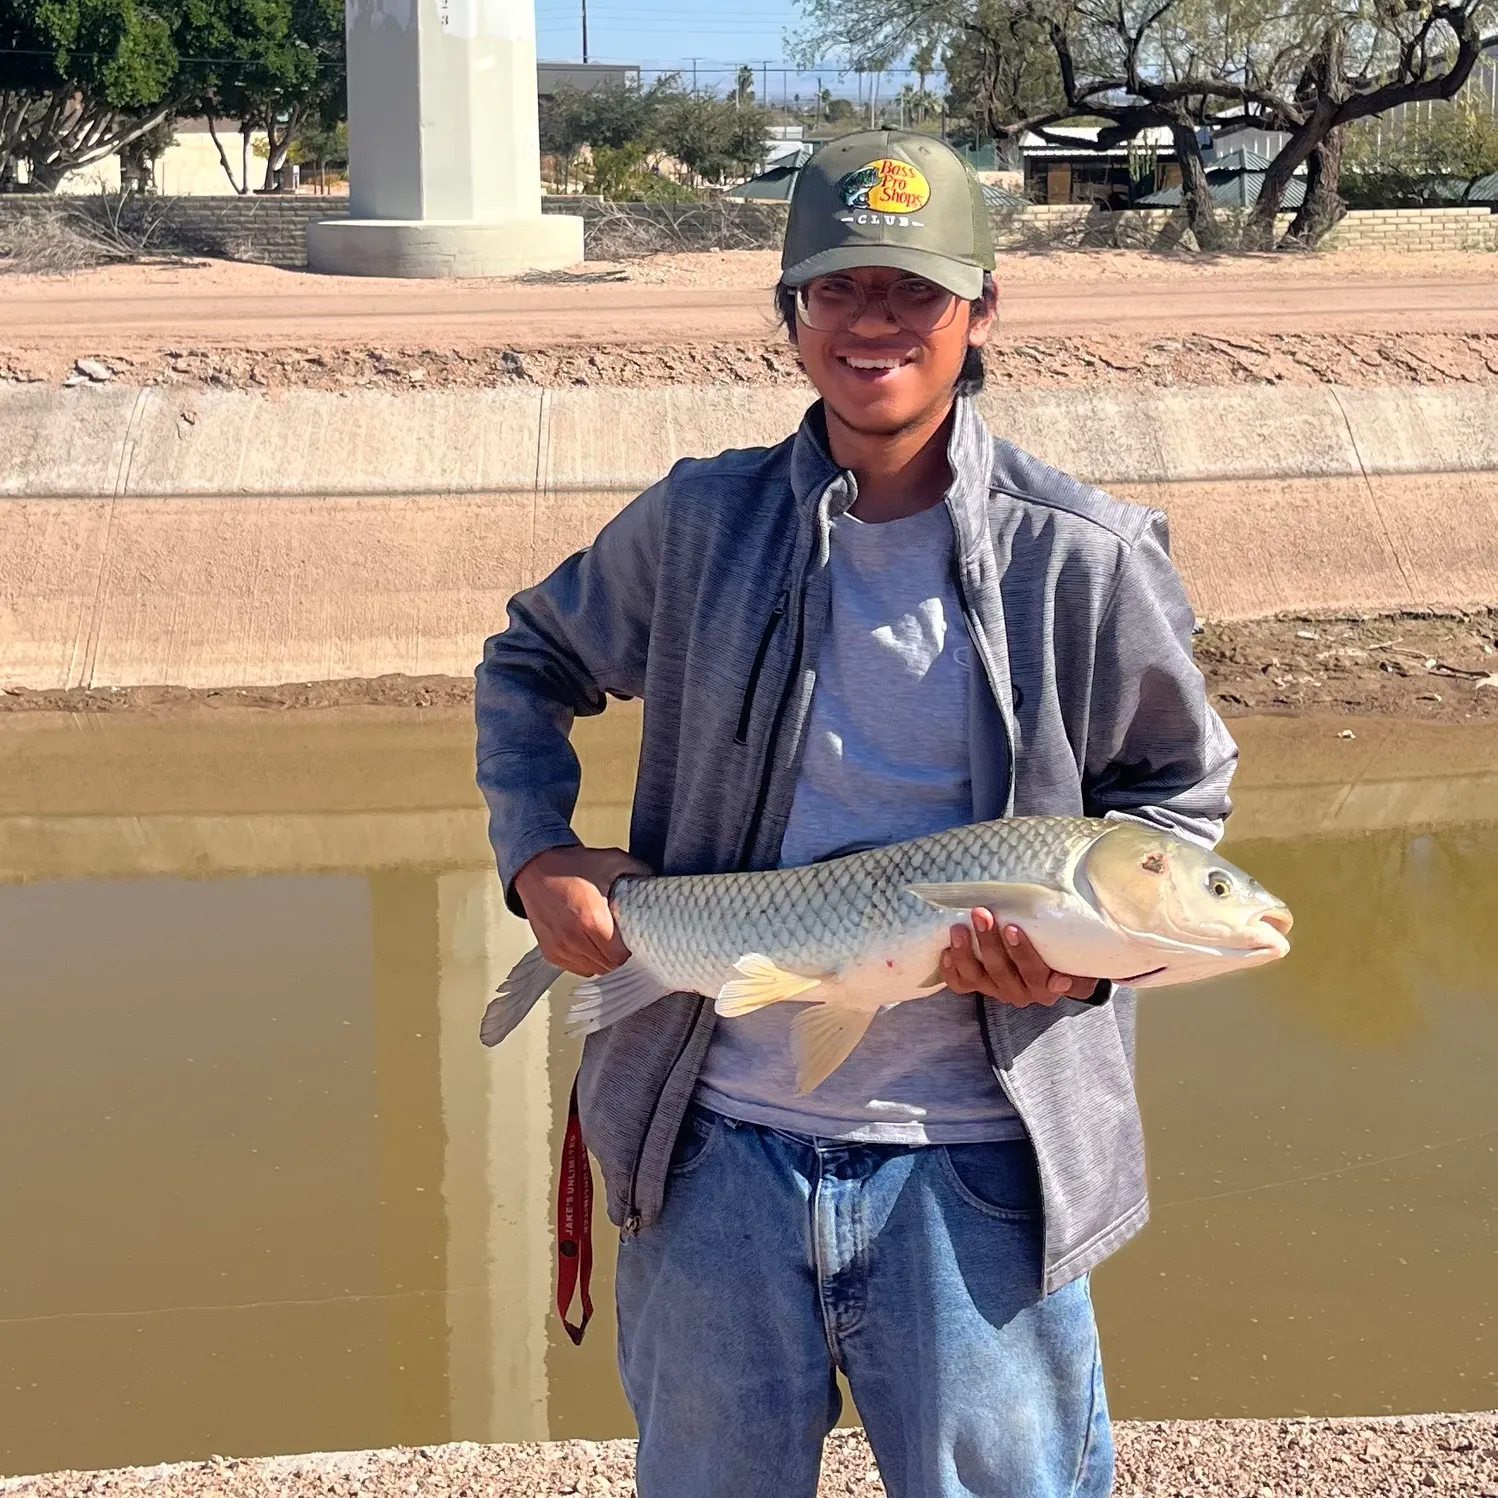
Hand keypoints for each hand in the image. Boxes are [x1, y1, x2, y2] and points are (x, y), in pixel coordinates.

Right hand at [512, 845, 650, 978]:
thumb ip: (640, 871)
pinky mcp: (551, 953)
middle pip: (609, 967)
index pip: (621, 959)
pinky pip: (578, 968)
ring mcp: (561, 948)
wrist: (536, 869)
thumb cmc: (574, 866)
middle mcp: (574, 939)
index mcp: (592, 920)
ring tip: (610, 942)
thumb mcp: (613, 861)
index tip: (639, 943)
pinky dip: (589, 961)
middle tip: (627, 942)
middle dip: (621, 958)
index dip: (633, 954)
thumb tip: (660, 882)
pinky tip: (592, 944)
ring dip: (605, 960)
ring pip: (594, 970)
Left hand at [939, 908, 1099, 1007]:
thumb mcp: (1080, 967)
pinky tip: (945, 950)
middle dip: (989, 942)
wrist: (1053, 973)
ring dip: (965, 952)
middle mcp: (1020, 994)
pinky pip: (960, 984)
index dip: (1022, 953)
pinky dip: (950, 969)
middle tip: (982, 914)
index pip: (1034, 973)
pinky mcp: (977, 987)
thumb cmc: (1066, 959)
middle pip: (1001, 971)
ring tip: (958, 928)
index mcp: (1046, 989)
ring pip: (976, 977)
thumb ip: (1078, 977)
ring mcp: (996, 991)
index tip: (1013, 928)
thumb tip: (1062, 981)